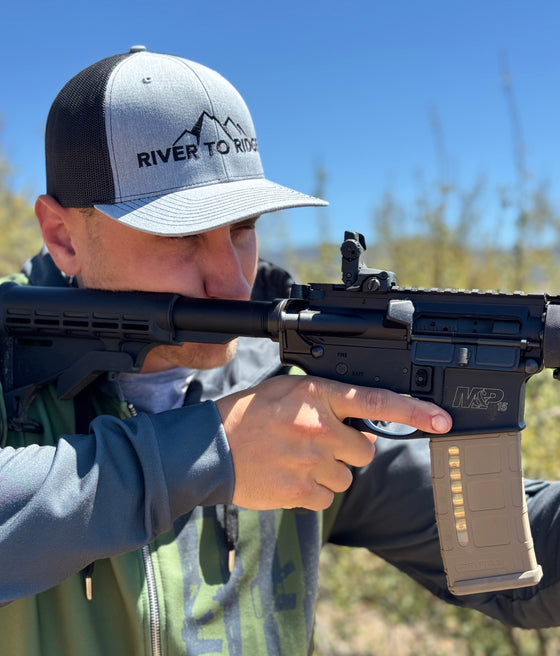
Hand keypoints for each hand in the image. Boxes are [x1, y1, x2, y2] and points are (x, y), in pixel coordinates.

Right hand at [216, 375, 451, 510]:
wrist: (210, 448)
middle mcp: (318, 427)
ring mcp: (310, 461)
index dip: (414, 411)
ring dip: (327, 472)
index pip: (376, 401)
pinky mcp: (300, 491)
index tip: (442, 420)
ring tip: (295, 460)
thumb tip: (361, 423)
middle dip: (347, 450)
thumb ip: (328, 401)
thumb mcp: (288, 391)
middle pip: (364, 451)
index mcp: (317, 396)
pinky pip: (326, 497)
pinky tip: (289, 477)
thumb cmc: (248, 415)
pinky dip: (311, 491)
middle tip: (317, 444)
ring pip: (345, 477)